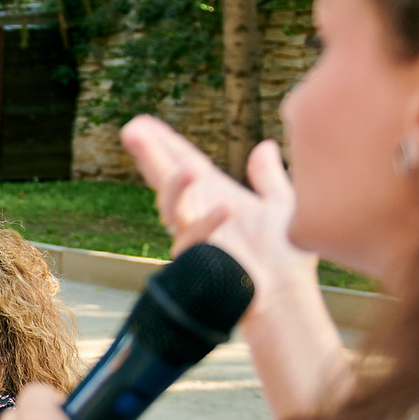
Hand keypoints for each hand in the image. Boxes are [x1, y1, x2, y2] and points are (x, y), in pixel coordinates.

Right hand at [122, 116, 317, 302]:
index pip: (185, 162)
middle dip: (150, 155)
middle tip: (132, 130)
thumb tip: (265, 146)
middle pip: (167, 178)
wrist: (286, 298)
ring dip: (173, 187)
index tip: (143, 122)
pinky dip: (208, 224)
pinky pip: (195, 240)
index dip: (164, 143)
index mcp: (216, 195)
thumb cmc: (285, 258)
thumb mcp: (282, 206)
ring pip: (171, 207)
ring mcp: (197, 237)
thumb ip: (269, 177)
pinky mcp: (201, 261)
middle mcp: (200, 212)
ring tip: (183, 168)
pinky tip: (224, 210)